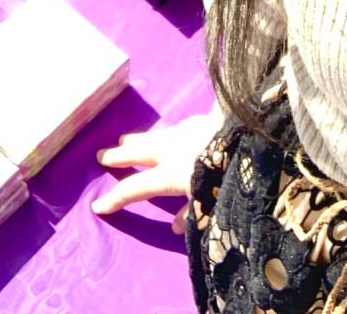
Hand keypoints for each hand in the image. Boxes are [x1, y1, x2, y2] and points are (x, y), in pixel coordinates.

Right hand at [90, 109, 221, 232]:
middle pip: (138, 153)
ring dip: (138, 139)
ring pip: (155, 135)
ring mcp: (186, 132)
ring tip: (124, 138)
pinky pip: (177, 128)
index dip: (116, 198)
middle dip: (119, 155)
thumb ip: (190, 214)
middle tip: (100, 156)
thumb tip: (173, 224)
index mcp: (170, 173)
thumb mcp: (209, 203)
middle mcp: (172, 150)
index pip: (135, 188)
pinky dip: (167, 132)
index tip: (97, 206)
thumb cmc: (228, 174)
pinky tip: (168, 132)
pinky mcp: (202, 121)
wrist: (249, 135)